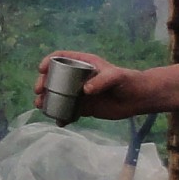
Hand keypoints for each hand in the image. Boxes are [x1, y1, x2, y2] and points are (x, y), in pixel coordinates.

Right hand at [35, 52, 178, 118]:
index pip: (62, 58)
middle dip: (44, 84)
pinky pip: (69, 111)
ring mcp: (80, 93)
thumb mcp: (116, 77)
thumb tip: (85, 91)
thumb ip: (102, 81)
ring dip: (49, 101)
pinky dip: (63, 116)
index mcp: (84, 63)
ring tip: (43, 107)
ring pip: (59, 95)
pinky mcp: (85, 107)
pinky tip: (60, 121)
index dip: (49, 61)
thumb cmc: (129, 81)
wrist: (139, 98)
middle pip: (55, 78)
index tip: (41, 69)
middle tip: (39, 93)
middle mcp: (79, 77)